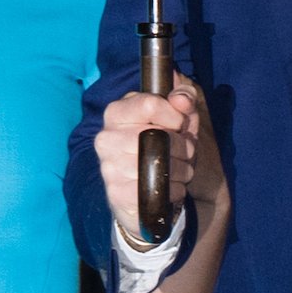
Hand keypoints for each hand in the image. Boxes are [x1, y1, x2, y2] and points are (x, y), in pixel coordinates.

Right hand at [96, 73, 222, 244]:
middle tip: (185, 153)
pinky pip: (158, 187)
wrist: (143, 194)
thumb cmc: (163, 148)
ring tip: (179, 171)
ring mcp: (109, 166)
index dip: (175, 115)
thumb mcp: (178, 118)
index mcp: (116, 112)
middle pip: (159, 135)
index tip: (180, 125)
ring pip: (160, 163)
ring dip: (182, 169)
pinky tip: (171, 187)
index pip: (150, 104)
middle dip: (183, 146)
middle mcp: (106, 137)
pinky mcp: (117, 193)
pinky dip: (175, 189)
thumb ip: (184, 98)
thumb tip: (182, 98)